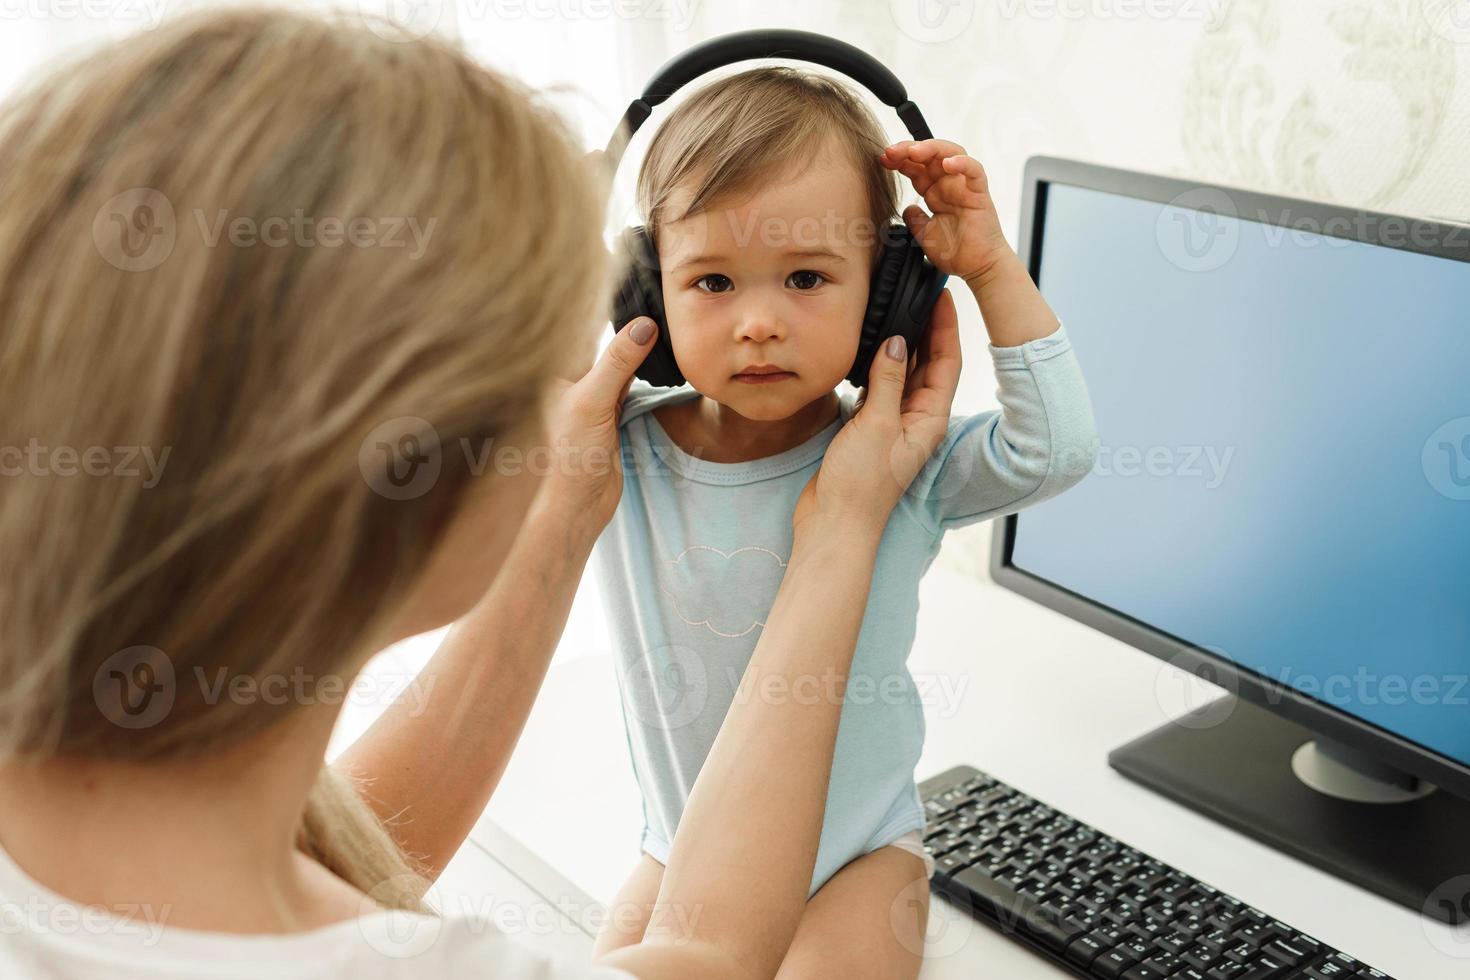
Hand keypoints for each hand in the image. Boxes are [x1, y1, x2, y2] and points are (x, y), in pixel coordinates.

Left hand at [533, 317, 657, 536]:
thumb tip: (644, 325)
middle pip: (602, 340)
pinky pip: (628, 380)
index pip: (582, 325)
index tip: (636, 288)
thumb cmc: (573, 455)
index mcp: (555, 370)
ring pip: (618, 360)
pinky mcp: (610, 410)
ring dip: (637, 349)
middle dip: (626, 326)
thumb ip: (618, 362)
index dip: (608, 306)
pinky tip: (656, 359)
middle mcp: (571, 378)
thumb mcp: (594, 401)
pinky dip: (642, 371)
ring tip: (660, 326)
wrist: (582, 500)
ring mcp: (591, 394)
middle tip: (655, 304)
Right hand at [794, 289, 961, 534]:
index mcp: (930, 419)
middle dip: (924, 329)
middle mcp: (916, 419)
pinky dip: (875, 366)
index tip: (941, 295)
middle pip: (927, 365)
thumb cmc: (861, 485)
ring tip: (892, 311)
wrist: (834, 523)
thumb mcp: (876, 425)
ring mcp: (892, 424)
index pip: (946, 362)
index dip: (946, 327)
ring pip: (901, 375)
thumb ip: (888, 381)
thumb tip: (897, 342)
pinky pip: (878, 389)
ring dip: (899, 345)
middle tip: (916, 294)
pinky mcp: (868, 429)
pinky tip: (866, 348)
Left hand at [881, 139, 1011, 286]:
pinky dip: (962, 163)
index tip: (883, 160)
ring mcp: (965, 187)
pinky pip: (974, 171)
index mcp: (935, 192)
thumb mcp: (924, 235)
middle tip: (890, 151)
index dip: (899, 161)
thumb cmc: (956, 252)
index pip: (916, 168)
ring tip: (913, 151)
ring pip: (951, 154)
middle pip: (930, 155)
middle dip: (908, 149)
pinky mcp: (980, 193)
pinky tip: (948, 163)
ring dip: (931, 148)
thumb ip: (914, 220)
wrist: (977, 268)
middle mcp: (949, 185)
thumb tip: (905, 208)